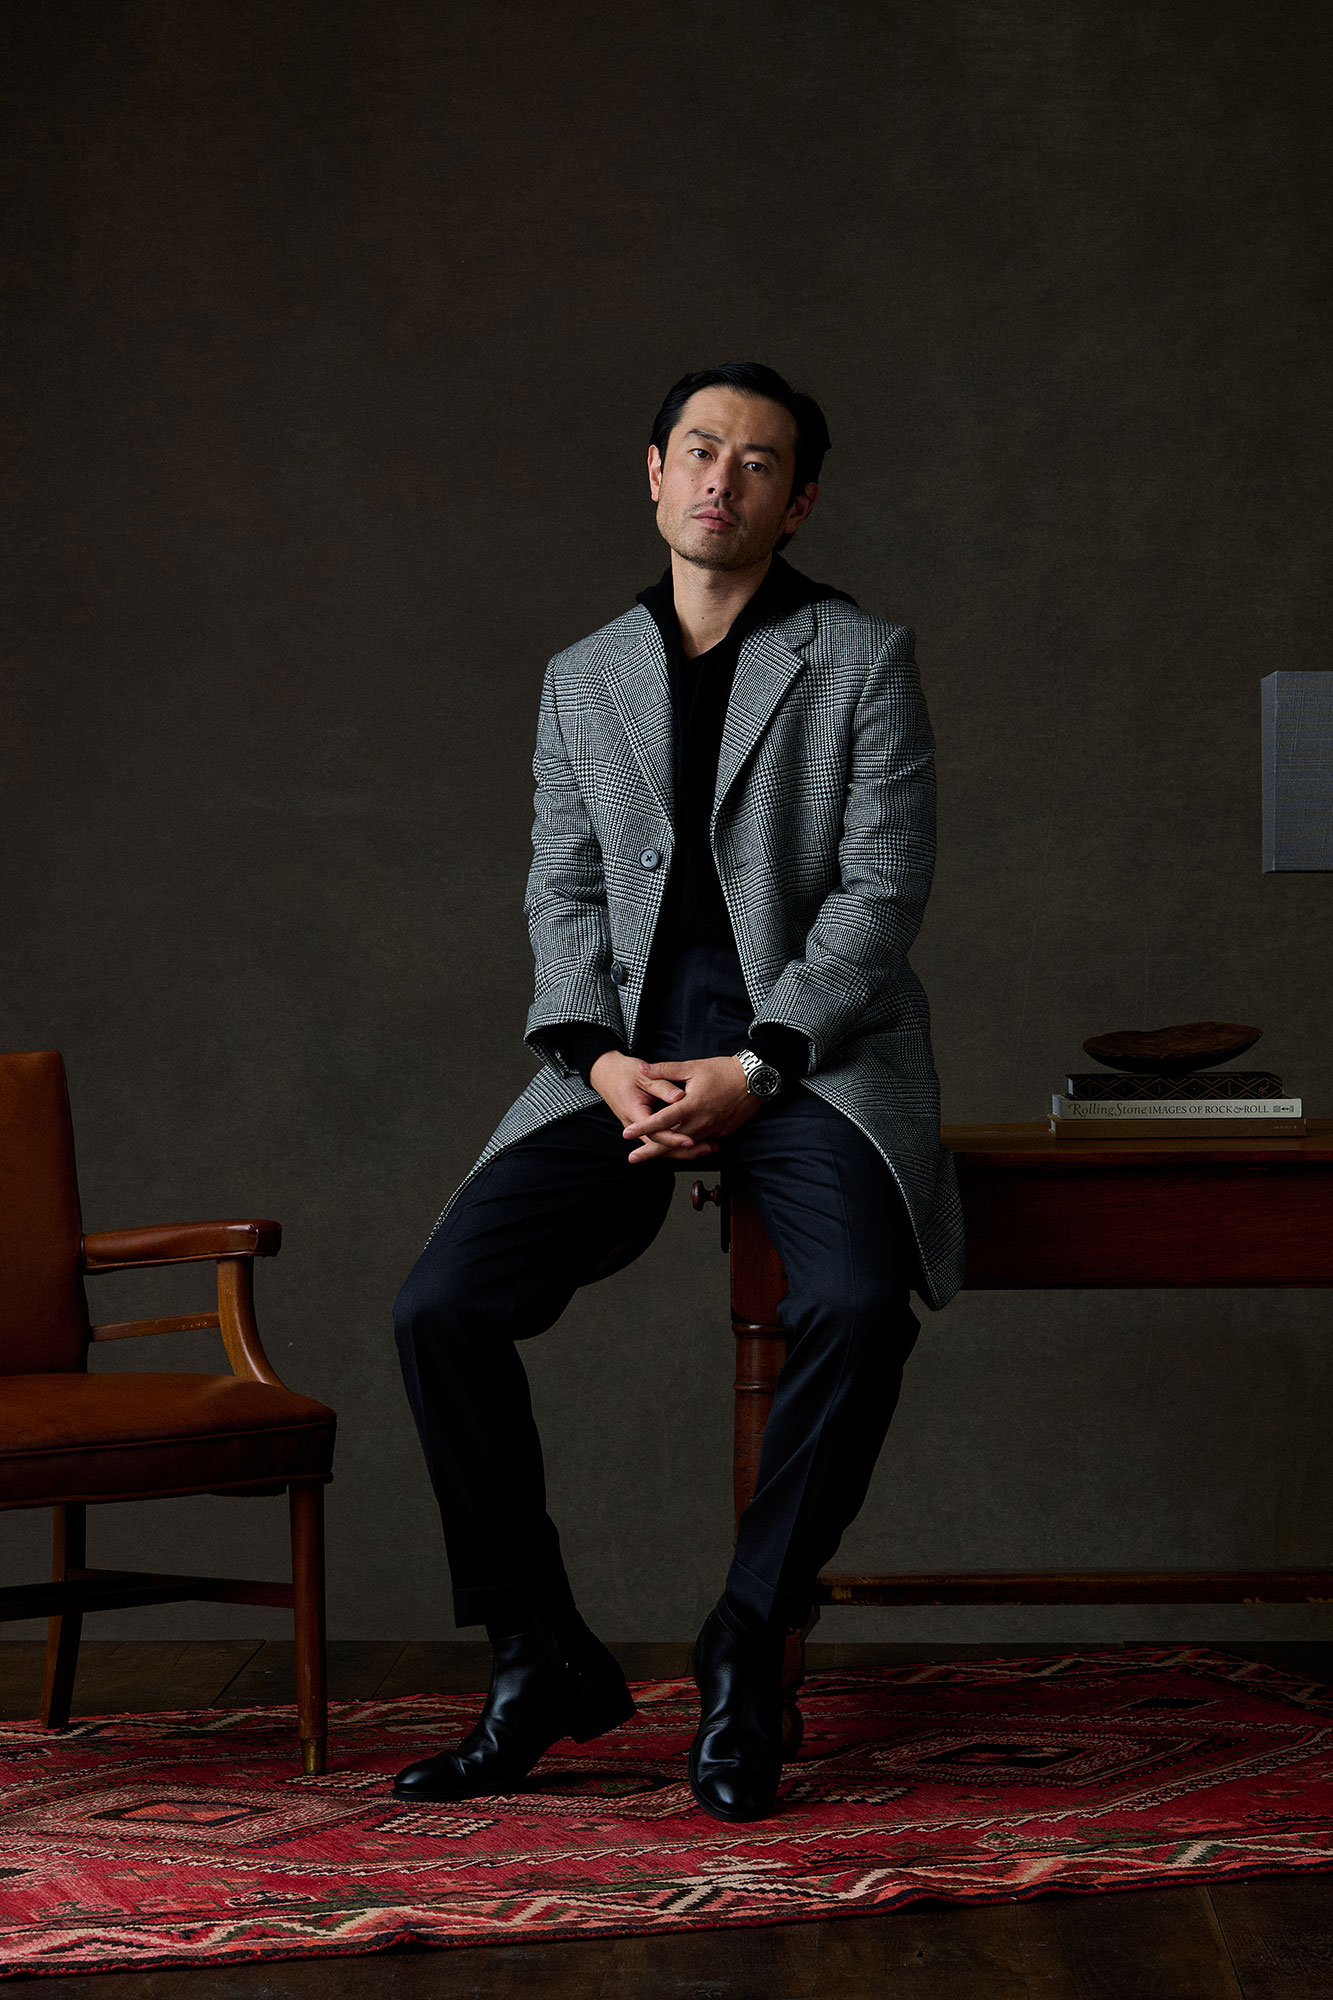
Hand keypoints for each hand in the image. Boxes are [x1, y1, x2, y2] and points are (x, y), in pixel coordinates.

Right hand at [589, 1050, 699, 1163]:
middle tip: (709, 1148)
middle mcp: (636, 1127)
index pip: (656, 1133)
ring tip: (709, 1148)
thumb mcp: (643, 1075)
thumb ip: (662, 1086)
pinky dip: (677, 1143)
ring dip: (684, 1150)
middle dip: (685, 1151)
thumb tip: (679, 1097)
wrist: (606, 1074)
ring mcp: (639, 1130)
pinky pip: (661, 1140)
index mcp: (635, 1114)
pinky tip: (697, 1142)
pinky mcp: (644, 1128)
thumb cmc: (624, 1072)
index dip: (674, 1138)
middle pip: (661, 1147)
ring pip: (662, 1147)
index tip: (691, 1140)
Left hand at [619, 1055, 763, 1162]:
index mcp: (690, 1106)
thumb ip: (665, 1070)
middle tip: (633, 1158)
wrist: (754, 1079)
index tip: (626, 1134)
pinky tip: (680, 1147)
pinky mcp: (722, 1133)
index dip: (642, 1128)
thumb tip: (642, 1069)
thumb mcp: (692, 1067)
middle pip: (671, 1143)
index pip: (661, 1121)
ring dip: (669, 1151)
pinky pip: (702, 1143)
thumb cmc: (723, 1071)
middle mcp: (700, 1122)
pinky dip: (689, 1146)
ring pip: (686, 1146)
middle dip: (651, 1152)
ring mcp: (712, 1130)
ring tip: (652, 1154)